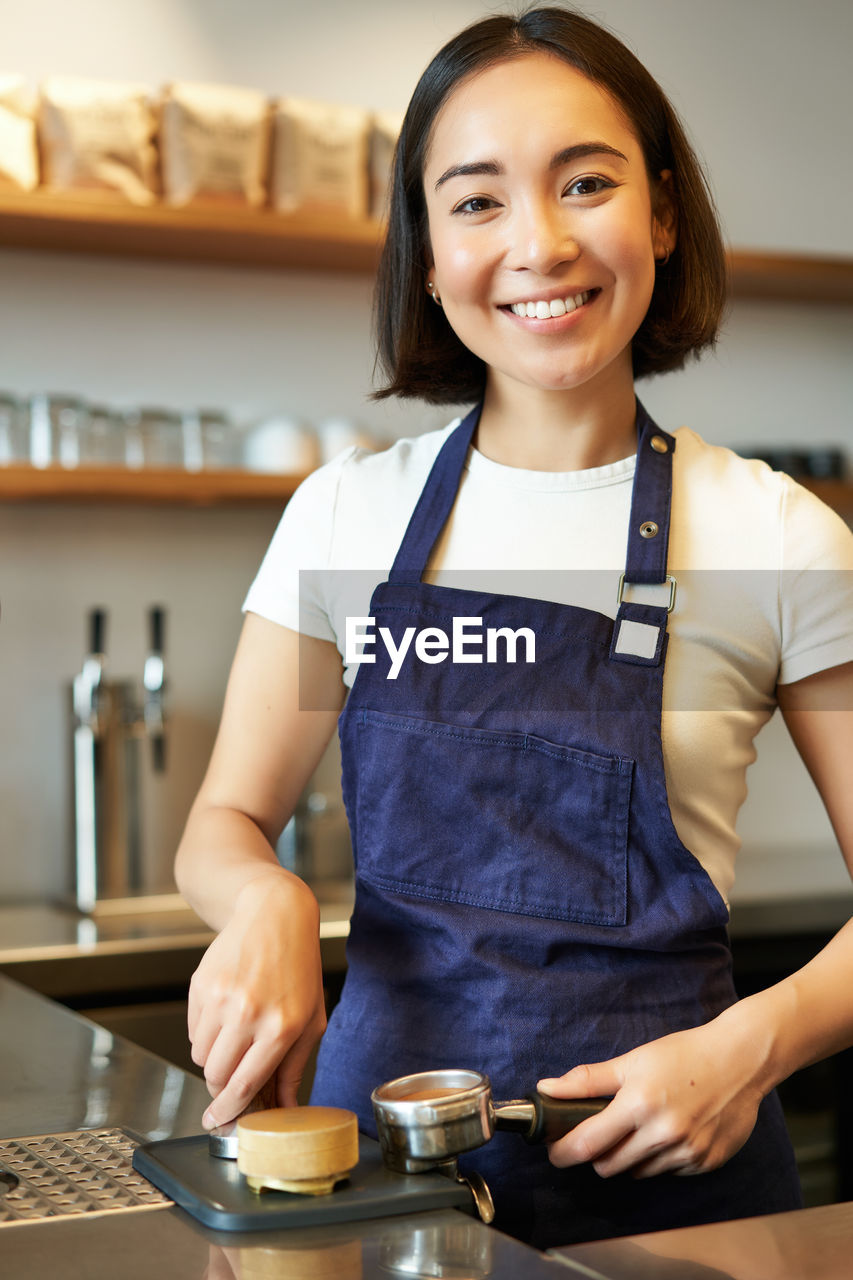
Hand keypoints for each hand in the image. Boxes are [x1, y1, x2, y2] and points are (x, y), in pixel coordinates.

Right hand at [187, 871, 326, 1128]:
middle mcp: (249, 1014)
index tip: (219, 1124)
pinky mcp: (201, 985)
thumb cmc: (299, 969)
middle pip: (216, 1076)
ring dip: (213, 1056)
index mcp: (281, 1027)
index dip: (228, 1112)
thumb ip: (294, 1069)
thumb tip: (284, 1110)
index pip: (244, 1085)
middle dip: (220, 1086)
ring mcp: (221, 998)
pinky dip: (205, 1032)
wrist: (275, 915)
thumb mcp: (310, 1020)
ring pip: (199, 1055)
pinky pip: (192, 1030)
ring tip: (236, 1033)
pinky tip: (226, 1010)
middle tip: (232, 1078)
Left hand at [538, 1009, 767, 1178]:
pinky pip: (668, 1172)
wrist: (740, 1060)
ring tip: (640, 1127)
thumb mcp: (632, 1061)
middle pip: (609, 1166)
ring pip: (638, 1172)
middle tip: (600, 1134)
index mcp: (640, 1104)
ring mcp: (687, 1152)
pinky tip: (669, 1132)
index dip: (565, 1152)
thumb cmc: (685, 1055)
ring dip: (630, 1157)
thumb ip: (588, 1080)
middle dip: (597, 1154)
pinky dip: (660, 1159)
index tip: (555, 1151)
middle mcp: (664, 1134)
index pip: (588, 1144)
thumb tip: (547, 1088)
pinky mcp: (706, 1163)